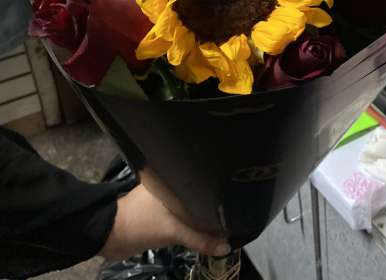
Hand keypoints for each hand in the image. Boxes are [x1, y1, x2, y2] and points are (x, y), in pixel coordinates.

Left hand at [100, 184, 230, 260]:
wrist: (108, 236)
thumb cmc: (140, 223)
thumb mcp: (173, 230)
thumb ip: (200, 238)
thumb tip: (226, 247)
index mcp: (174, 178)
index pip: (202, 179)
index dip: (218, 188)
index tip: (237, 195)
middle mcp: (172, 185)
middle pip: (199, 195)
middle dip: (213, 204)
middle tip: (234, 210)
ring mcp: (165, 201)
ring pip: (191, 208)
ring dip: (202, 217)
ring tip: (224, 220)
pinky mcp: (160, 215)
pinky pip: (183, 219)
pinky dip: (192, 225)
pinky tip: (205, 229)